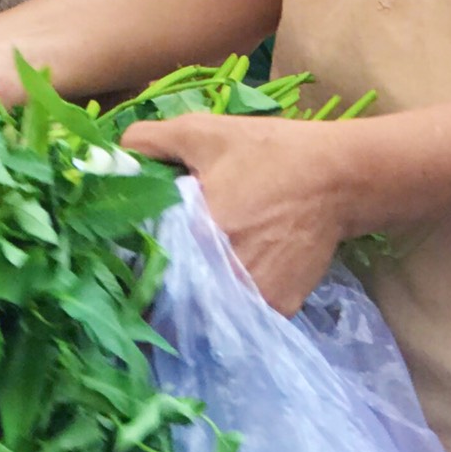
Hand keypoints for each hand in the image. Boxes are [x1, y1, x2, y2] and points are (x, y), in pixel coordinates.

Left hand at [121, 114, 356, 314]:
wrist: (340, 177)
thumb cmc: (269, 152)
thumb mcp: (204, 132)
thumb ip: (151, 141)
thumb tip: (110, 158)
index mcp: (195, 235)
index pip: (144, 276)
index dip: (129, 278)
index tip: (119, 274)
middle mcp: (222, 277)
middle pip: (173, 304)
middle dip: (158, 299)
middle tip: (149, 286)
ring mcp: (253, 298)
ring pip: (206, 318)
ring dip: (193, 310)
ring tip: (185, 292)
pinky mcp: (277, 309)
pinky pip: (239, 319)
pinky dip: (228, 311)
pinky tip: (224, 291)